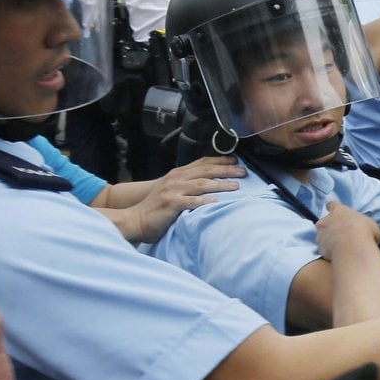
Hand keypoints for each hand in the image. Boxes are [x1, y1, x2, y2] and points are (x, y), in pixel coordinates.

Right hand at [129, 156, 243, 242]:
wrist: (136, 218)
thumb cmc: (156, 206)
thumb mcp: (172, 189)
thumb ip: (188, 183)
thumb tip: (209, 182)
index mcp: (179, 174)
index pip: (203, 163)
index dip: (220, 160)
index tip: (236, 161)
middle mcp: (177, 179)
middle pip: (206, 171)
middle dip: (226, 170)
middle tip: (243, 172)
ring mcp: (174, 190)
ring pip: (202, 184)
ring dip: (220, 184)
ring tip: (236, 186)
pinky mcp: (171, 204)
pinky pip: (190, 202)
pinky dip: (204, 202)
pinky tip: (216, 203)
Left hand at [316, 201, 379, 260]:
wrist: (352, 248)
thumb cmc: (364, 233)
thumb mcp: (371, 226)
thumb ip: (364, 227)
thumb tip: (368, 234)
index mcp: (338, 211)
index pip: (331, 205)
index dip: (333, 209)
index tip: (336, 214)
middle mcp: (326, 220)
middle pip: (324, 222)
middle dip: (330, 228)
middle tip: (342, 235)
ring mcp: (321, 234)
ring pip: (322, 237)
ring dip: (329, 241)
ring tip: (342, 248)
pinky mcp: (320, 248)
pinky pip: (324, 250)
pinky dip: (329, 253)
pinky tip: (339, 256)